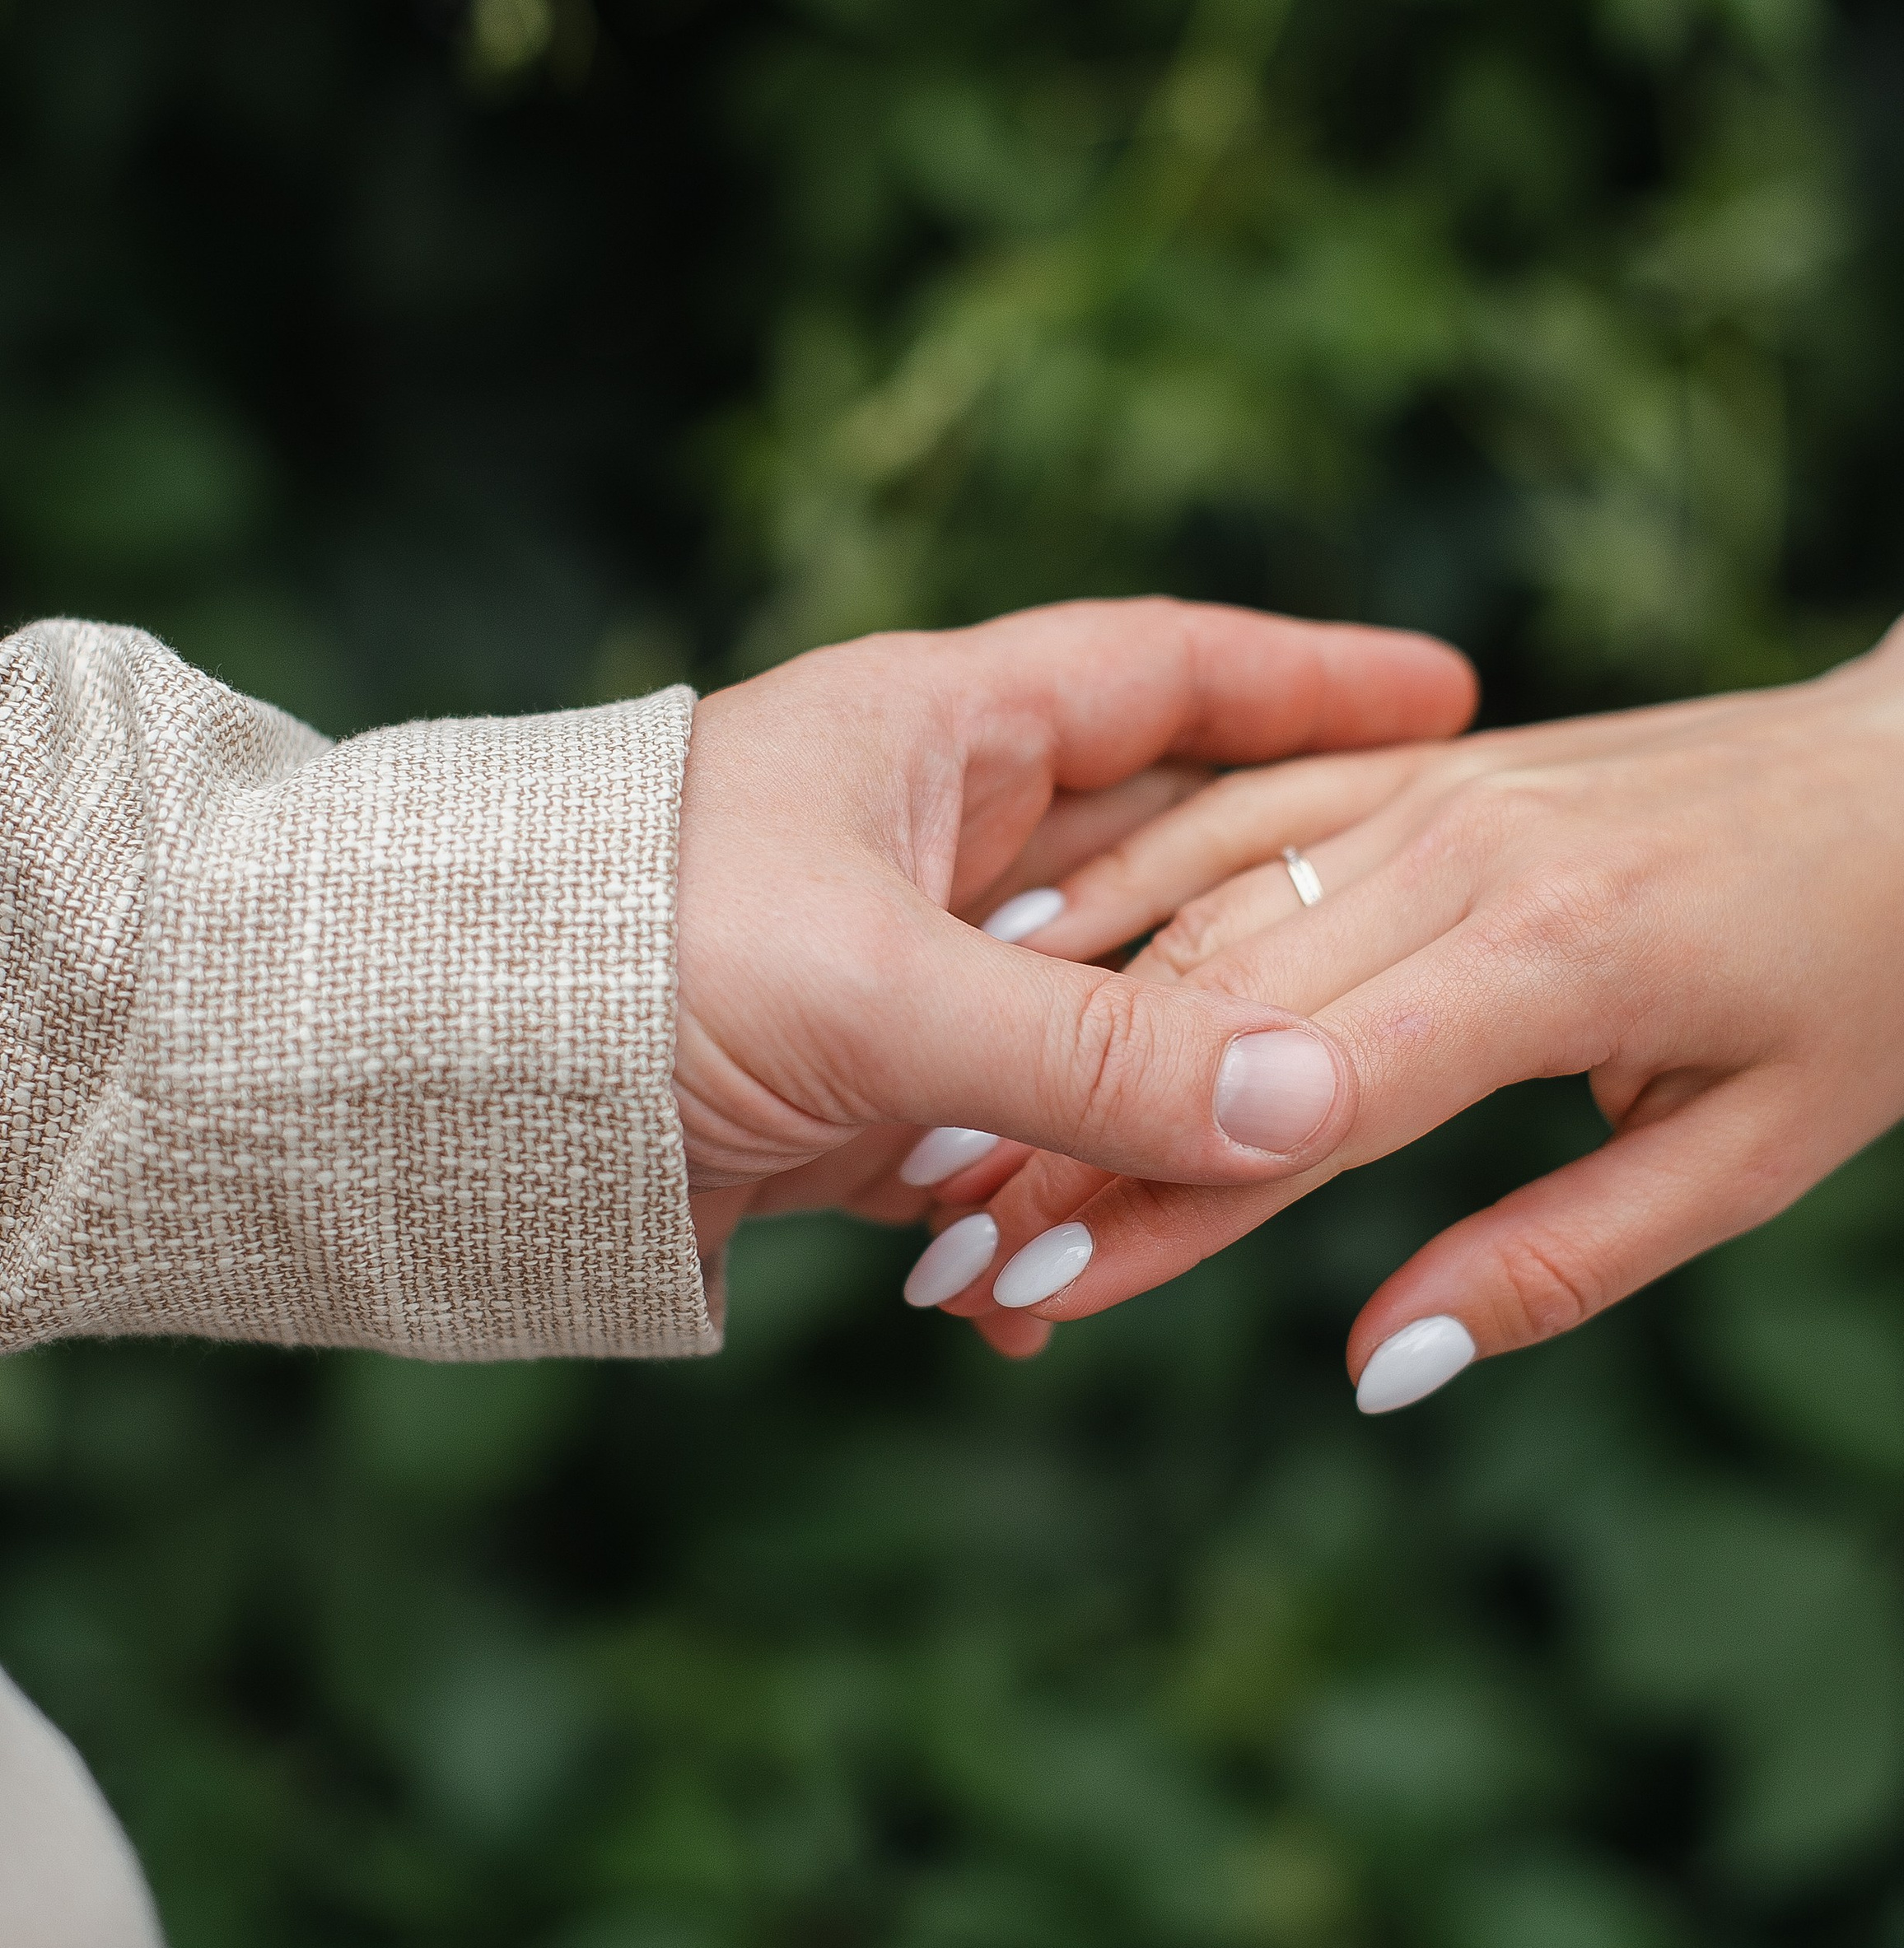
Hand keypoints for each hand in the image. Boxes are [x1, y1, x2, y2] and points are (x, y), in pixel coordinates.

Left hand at [671, 598, 1477, 1328]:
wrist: (410, 1080)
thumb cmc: (622, 952)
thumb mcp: (878, 987)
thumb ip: (1095, 1050)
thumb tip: (1313, 1101)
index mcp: (934, 730)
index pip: (1167, 674)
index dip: (1311, 681)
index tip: (1449, 692)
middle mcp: (931, 836)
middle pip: (1162, 857)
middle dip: (1281, 911)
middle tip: (1431, 936)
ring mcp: (902, 971)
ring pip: (1096, 1024)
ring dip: (1166, 1100)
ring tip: (1288, 1148)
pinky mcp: (860, 1100)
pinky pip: (1011, 1142)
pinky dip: (1054, 1204)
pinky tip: (1084, 1273)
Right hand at [913, 547, 1903, 1403]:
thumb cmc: (1866, 984)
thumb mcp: (1754, 1160)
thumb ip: (1556, 1265)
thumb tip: (1374, 1367)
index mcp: (1561, 956)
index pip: (1308, 1101)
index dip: (1160, 1204)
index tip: (1035, 1294)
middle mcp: (1474, 849)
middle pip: (1218, 1007)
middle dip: (1072, 1139)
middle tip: (950, 1264)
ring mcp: (1438, 784)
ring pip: (1200, 900)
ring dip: (1063, 1019)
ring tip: (948, 1132)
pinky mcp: (1422, 757)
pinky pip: (1234, 805)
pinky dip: (1118, 877)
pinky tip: (1018, 939)